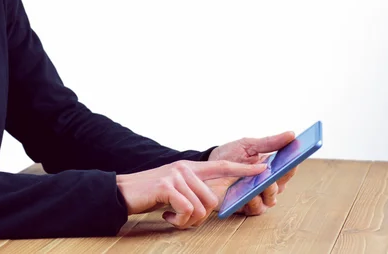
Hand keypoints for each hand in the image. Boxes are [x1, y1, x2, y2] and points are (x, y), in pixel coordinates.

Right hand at [116, 160, 266, 228]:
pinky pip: (187, 211)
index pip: (222, 166)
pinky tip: (166, 216)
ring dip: (187, 221)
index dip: (244, 170)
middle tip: (182, 217)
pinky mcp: (167, 186)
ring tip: (172, 216)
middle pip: (213, 200)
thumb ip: (193, 190)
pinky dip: (178, 221)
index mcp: (190, 167)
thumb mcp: (175, 188)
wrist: (123, 192)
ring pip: (201, 208)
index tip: (265, 169)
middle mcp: (185, 168)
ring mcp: (176, 175)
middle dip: (200, 217)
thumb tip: (210, 206)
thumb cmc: (150, 195)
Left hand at [207, 131, 296, 216]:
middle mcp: (266, 185)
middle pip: (281, 185)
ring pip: (271, 199)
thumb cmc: (229, 155)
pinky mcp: (244, 206)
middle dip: (281, 178)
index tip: (295, 157)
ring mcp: (256, 196)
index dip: (293, 164)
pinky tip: (251, 194)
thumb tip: (291, 134)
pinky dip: (255, 201)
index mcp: (270, 169)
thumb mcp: (248, 145)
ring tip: (264, 182)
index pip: (288, 169)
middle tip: (278, 170)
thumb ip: (269, 142)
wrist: (206, 165)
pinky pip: (255, 208)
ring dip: (269, 190)